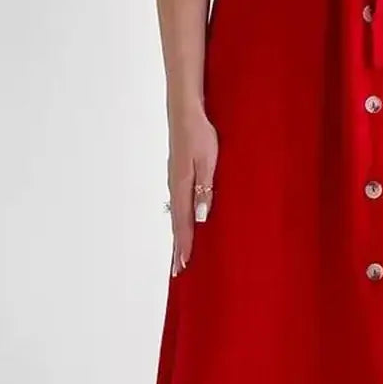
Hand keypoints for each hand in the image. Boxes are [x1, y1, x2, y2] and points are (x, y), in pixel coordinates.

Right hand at [167, 110, 218, 274]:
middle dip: (177, 248)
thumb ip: (205, 189)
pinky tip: (183, 224)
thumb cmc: (201, 134)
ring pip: (176, 215)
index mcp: (182, 186)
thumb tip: (200, 218)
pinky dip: (179, 221)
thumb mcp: (208, 161)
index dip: (184, 245)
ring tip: (178, 255)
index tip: (183, 266)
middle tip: (177, 271)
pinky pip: (177, 205)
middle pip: (176, 224)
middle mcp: (175, 186)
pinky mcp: (177, 174)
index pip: (183, 223)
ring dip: (177, 236)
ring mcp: (174, 181)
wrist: (185, 112)